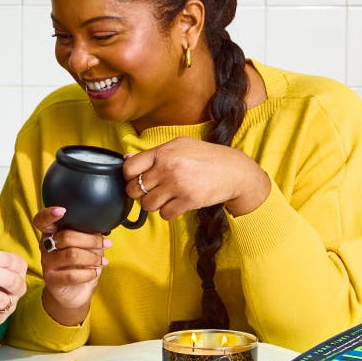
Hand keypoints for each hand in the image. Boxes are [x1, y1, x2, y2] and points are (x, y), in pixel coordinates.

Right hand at [33, 205, 110, 325]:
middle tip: (106, 244)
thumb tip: (101, 225)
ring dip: (92, 257)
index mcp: (51, 233)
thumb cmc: (80, 264)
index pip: (42, 220)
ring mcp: (47, 263)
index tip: (62, 210)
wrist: (74, 292)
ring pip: (71, 255)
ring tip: (103, 261)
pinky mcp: (51, 280)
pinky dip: (89, 273)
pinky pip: (72, 275)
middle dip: (91, 240)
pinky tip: (96, 272)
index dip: (49, 214)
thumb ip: (88, 234)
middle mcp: (45, 246)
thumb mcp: (85, 246)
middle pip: (66, 237)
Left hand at [123, 137, 269, 219]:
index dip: (129, 177)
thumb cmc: (206, 157)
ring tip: (166, 197)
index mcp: (164, 151)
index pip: (129, 168)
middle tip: (152, 191)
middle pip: (135, 189)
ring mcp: (178, 184)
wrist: (235, 171)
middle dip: (140, 193)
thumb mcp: (180, 146)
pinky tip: (177, 203)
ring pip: (147, 205)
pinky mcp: (188, 200)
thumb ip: (153, 154)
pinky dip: (168, 212)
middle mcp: (168, 167)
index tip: (137, 179)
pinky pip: (164, 214)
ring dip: (154, 204)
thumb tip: (126, 160)